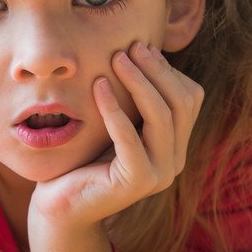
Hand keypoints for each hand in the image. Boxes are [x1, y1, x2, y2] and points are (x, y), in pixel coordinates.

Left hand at [29, 41, 204, 228]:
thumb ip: (133, 99)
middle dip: (157, 70)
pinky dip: (115, 108)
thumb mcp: (116, 122)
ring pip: (162, 116)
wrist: (61, 205)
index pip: (190, 98)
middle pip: (181, 103)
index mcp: (175, 146)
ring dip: (138, 82)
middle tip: (131, 46)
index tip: (141, 47)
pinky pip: (130, 137)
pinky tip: (98, 86)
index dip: (168, 70)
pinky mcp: (137, 182)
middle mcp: (175, 161)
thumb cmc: (84, 158)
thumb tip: (140, 49)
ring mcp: (160, 174)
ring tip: (116, 59)